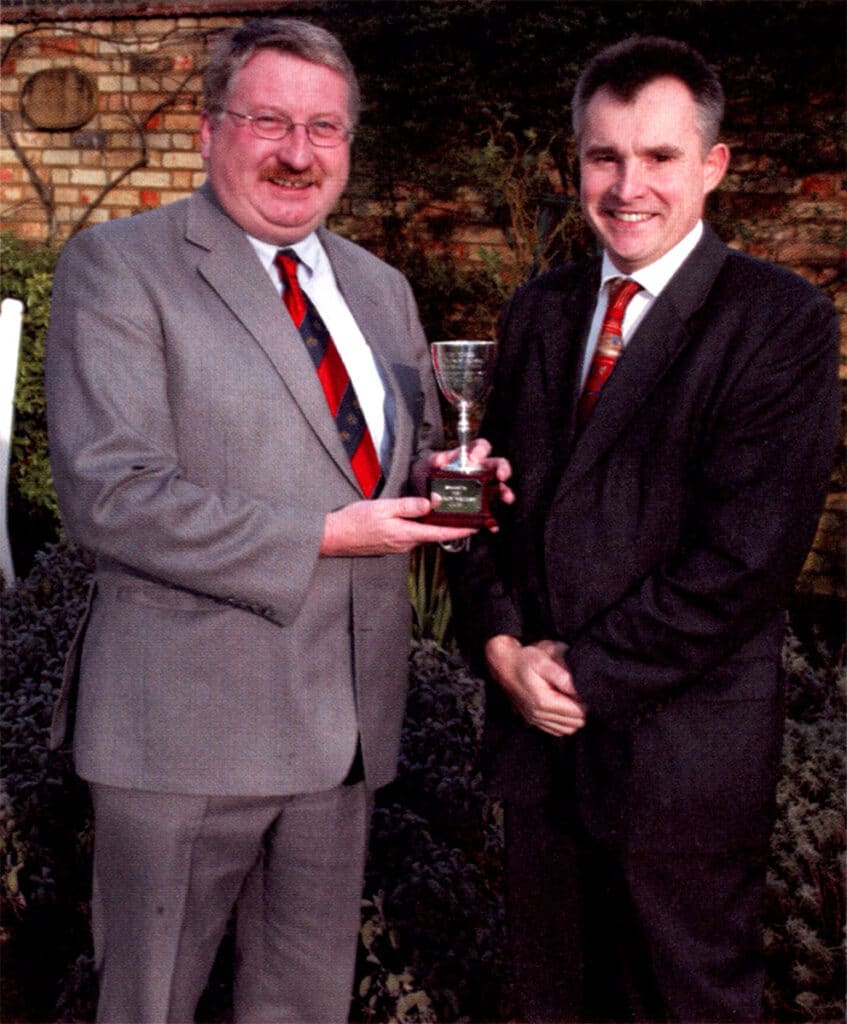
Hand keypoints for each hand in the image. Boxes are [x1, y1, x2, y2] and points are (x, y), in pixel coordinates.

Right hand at [320, 497, 476, 555]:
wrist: (333, 538)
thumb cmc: (355, 521)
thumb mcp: (383, 508)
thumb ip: (409, 506)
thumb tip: (432, 503)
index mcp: (406, 534)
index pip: (440, 533)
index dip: (460, 530)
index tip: (476, 527)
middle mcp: (405, 544)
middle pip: (434, 535)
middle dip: (451, 527)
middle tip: (467, 515)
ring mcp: (398, 546)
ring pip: (423, 535)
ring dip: (437, 527)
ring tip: (449, 514)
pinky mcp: (391, 544)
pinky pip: (412, 536)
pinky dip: (422, 527)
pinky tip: (424, 518)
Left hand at [411, 439, 514, 511]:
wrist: (420, 491)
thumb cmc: (427, 473)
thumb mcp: (426, 464)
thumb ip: (433, 460)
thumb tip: (441, 459)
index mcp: (467, 457)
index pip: (480, 447)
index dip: (481, 450)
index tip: (475, 458)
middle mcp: (478, 471)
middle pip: (497, 465)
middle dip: (503, 469)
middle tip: (500, 476)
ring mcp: (480, 488)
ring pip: (499, 487)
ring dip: (505, 492)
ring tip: (506, 498)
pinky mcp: (477, 506)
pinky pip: (489, 511)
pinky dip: (492, 519)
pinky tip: (492, 523)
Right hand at [484, 635, 585, 735]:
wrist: (504, 664)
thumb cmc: (525, 659)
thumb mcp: (545, 660)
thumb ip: (564, 676)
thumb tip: (580, 691)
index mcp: (544, 702)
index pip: (578, 713)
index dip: (585, 701)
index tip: (581, 688)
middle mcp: (538, 715)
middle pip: (574, 723)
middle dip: (580, 709)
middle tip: (576, 692)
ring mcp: (534, 720)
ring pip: (566, 729)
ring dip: (572, 717)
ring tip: (569, 698)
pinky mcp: (532, 721)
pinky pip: (555, 730)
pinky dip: (562, 721)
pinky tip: (561, 706)